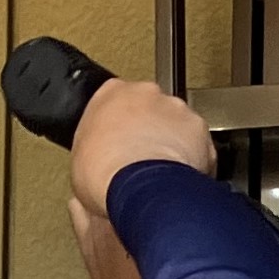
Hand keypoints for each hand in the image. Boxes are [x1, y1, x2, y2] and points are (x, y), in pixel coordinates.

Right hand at [68, 77, 212, 216]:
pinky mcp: (199, 127)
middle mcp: (146, 93)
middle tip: (142, 158)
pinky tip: (181, 177)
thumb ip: (88, 157)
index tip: (120, 140)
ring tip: (163, 171)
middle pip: (151, 108)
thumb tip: (87, 182)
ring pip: (178, 123)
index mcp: (110, 92)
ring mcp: (175, 108)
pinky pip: (199, 143)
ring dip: (174, 142)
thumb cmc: (104, 173)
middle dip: (149, 129)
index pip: (117, 100)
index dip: (121, 124)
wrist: (138, 186)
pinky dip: (195, 158)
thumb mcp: (79, 164)